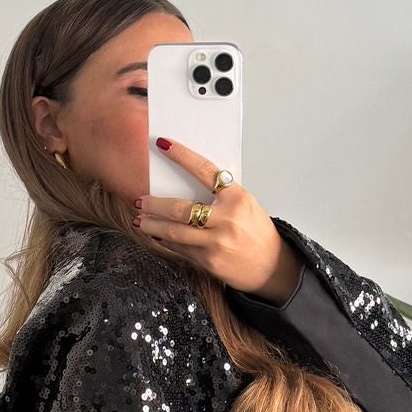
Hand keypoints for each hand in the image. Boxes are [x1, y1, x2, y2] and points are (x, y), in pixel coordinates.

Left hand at [133, 138, 300, 299]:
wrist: (271, 266)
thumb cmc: (256, 232)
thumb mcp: (245, 205)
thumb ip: (220, 194)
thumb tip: (186, 181)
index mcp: (237, 198)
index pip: (204, 170)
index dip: (182, 156)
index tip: (163, 144)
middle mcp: (226, 220)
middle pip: (180, 208)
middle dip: (155, 204)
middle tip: (140, 200)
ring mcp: (216, 243)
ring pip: (175, 231)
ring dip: (152, 224)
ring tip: (139, 219)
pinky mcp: (209, 262)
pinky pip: (180, 248)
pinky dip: (165, 240)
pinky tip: (156, 234)